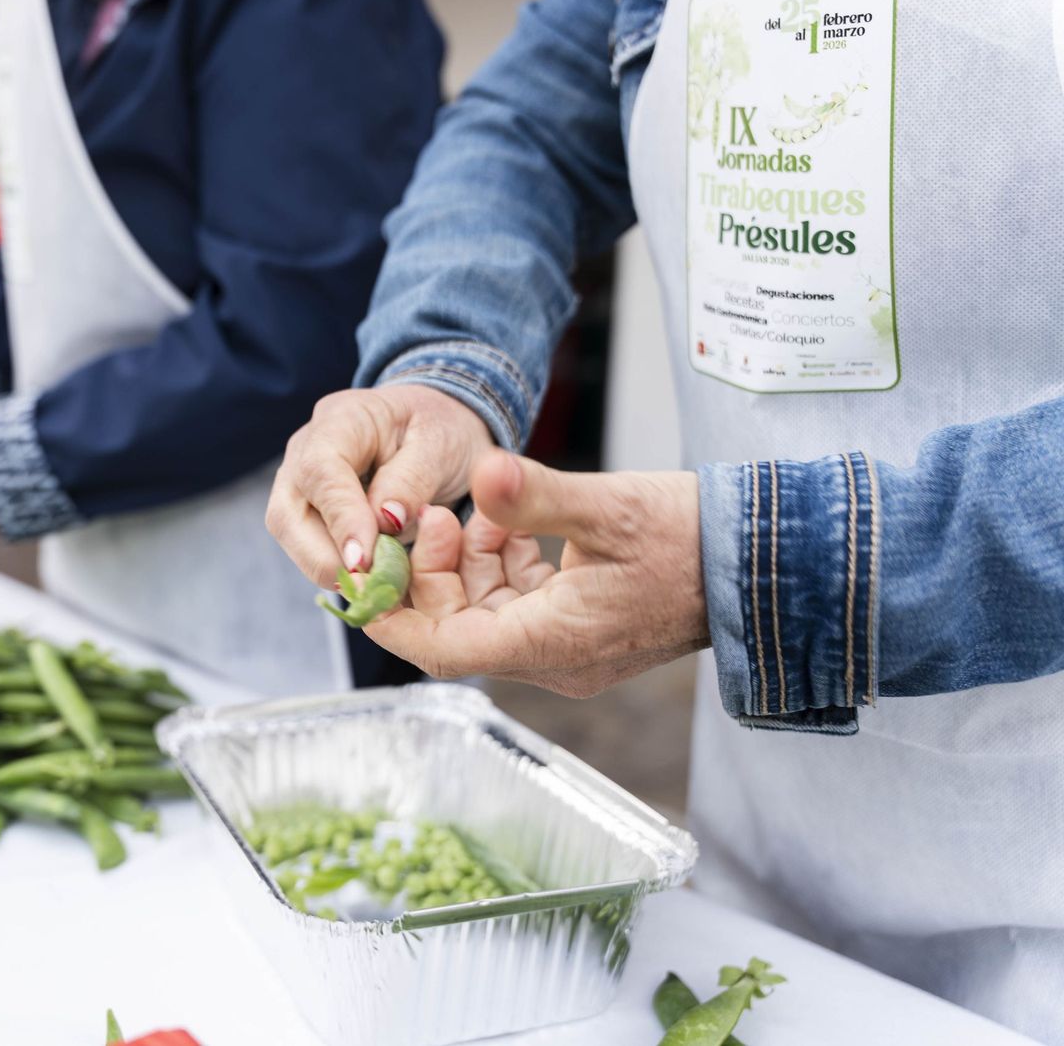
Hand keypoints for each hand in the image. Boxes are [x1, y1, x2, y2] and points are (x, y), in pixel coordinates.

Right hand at [267, 385, 494, 588]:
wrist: (432, 432)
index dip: (340, 519)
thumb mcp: (440, 446)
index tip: (364, 561)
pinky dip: (336, 569)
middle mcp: (305, 449)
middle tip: (368, 586)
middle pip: (287, 513)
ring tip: (375, 585)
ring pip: (291, 537)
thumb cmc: (438, 432)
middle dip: (324, 557)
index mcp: (341, 419)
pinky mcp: (306, 511)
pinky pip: (308, 547)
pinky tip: (370, 580)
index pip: (321, 471)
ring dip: (329, 568)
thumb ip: (411, 480)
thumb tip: (385, 521)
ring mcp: (298, 481)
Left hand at [364, 450, 710, 697]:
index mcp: (551, 644)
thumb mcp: (608, 507)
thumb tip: (484, 469)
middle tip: (432, 519)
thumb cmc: (694, 539)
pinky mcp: (582, 625)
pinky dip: (500, 564)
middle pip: (457, 629)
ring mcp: (569, 646)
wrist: (766, 561)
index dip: (393, 615)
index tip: (362, 577)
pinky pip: (518, 603)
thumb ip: (535, 496)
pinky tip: (508, 522)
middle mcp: (554, 658)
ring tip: (473, 513)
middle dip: (430, 575)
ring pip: (485, 613)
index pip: (443, 648)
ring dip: (465, 566)